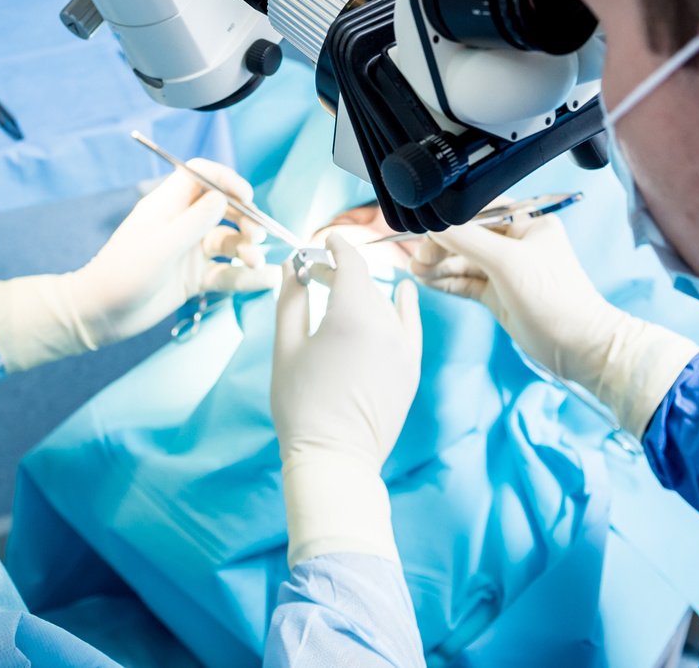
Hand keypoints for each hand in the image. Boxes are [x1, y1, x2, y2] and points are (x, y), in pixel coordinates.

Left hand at [72, 159, 275, 344]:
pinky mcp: (193, 278)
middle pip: (222, 209)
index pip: (201, 175)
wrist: (101, 314)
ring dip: (246, 248)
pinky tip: (264, 279)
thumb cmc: (123, 273)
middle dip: (244, 218)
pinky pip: (225, 272)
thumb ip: (195, 221)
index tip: (247, 197)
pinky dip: (245, 275)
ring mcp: (188, 251)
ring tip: (255, 260)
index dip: (226, 180)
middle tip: (258, 235)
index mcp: (168, 205)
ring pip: (228, 241)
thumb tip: (223, 197)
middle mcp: (181, 224)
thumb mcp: (161, 245)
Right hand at [271, 229, 421, 564]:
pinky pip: (411, 324)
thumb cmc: (301, 404)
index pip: (350, 262)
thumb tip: (291, 266)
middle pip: (365, 282)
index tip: (325, 239)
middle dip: (341, 272)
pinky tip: (402, 292)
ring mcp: (404, 347)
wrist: (335, 458)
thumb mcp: (286, 347)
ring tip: (338, 297)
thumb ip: (291, 299)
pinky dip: (406, 305)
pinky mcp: (412, 367)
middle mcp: (385, 324)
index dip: (337, 245)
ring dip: (364, 293)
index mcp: (352, 315)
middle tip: (314, 274)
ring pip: (384, 304)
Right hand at [412, 207, 697, 435]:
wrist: (581, 347)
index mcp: (528, 222)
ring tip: (415, 269)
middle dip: (441, 245)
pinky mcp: (499, 295)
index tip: (422, 225)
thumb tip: (433, 221)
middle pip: (467, 236)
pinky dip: (446, 281)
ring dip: (439, 264)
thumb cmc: (555, 299)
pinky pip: (466, 282)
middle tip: (418, 256)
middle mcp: (517, 243)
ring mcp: (507, 271)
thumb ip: (467, 239)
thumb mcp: (507, 263)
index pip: (479, 211)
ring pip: (464, 261)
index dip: (449, 218)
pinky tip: (425, 280)